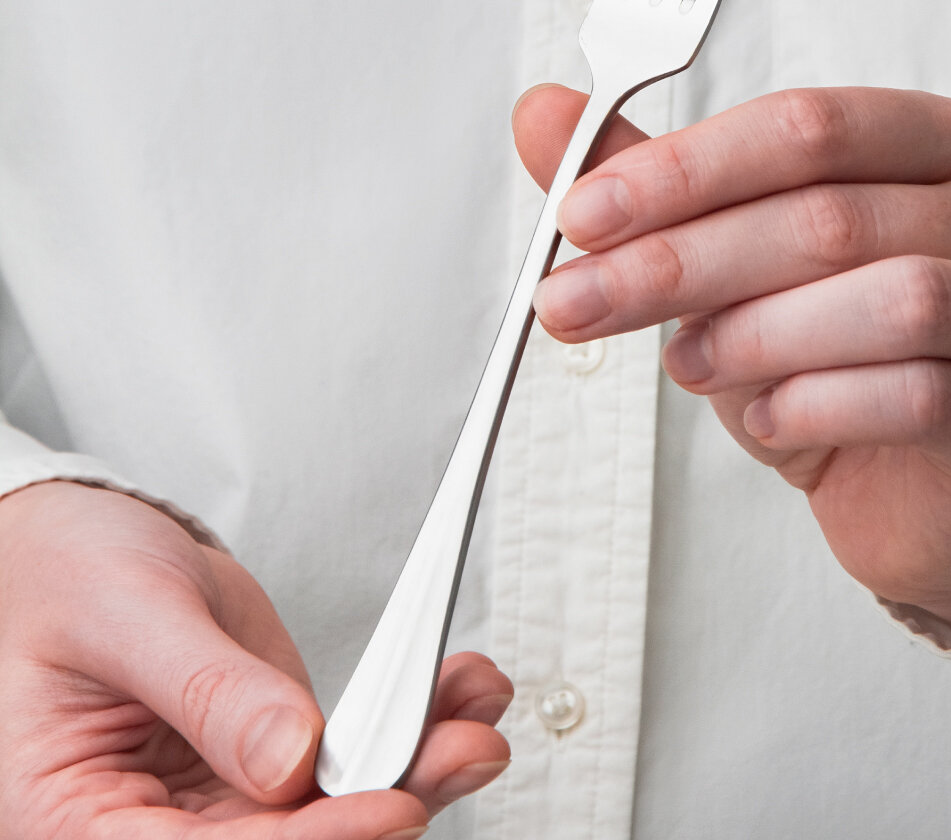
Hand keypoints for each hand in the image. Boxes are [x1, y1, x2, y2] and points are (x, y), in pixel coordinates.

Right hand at [0, 481, 511, 838]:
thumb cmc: (66, 576)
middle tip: (465, 750)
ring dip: (417, 763)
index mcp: (82, 823)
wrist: (79, 545)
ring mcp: (222, 794)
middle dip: (387, 807)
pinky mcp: (270, 756)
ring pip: (333, 812)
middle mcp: (158, 827)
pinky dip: (409, 724)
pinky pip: (346, 760)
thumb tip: (292, 762)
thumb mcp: (125, 616)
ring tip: (477, 716)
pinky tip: (457, 693)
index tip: (389, 805)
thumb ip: (205, 691)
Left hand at [514, 84, 950, 640]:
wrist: (912, 489)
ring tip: (690, 365)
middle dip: (684, 260)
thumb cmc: (824, 357)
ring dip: (759, 333)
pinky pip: (924, 393)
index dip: (684, 169)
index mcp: (932, 140)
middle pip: (833, 213)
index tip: (580, 214)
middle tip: (578, 301)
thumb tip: (542, 113)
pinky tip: (767, 419)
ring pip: (895, 297)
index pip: (804, 126)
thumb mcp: (730, 265)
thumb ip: (652, 189)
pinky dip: (820, 404)